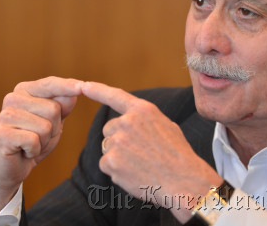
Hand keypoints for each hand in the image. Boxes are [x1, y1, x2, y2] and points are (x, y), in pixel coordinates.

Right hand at [0, 77, 82, 215]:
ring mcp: (5, 115)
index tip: (83, 86)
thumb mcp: (54, 121)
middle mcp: (12, 98)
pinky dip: (35, 150)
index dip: (68, 86)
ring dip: (44, 140)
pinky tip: (24, 151)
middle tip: (39, 136)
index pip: (50, 84)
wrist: (12, 167)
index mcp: (25, 90)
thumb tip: (74, 92)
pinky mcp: (2, 134)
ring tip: (31, 143)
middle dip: (53, 127)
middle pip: (53, 109)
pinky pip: (34, 140)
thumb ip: (63, 105)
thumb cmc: (34, 140)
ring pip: (45, 126)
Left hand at [82, 82, 222, 222]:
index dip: (98, 90)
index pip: (116, 96)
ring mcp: (117, 142)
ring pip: (107, 148)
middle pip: (109, 130)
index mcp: (142, 111)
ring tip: (141, 164)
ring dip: (118, 156)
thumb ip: (145, 120)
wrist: (183, 181)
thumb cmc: (178, 155)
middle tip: (140, 153)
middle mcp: (127, 122)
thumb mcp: (167, 126)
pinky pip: (106, 165)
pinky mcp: (111, 161)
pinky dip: (116, 171)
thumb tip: (132, 121)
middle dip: (118, 140)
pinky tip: (134, 174)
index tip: (84, 85)